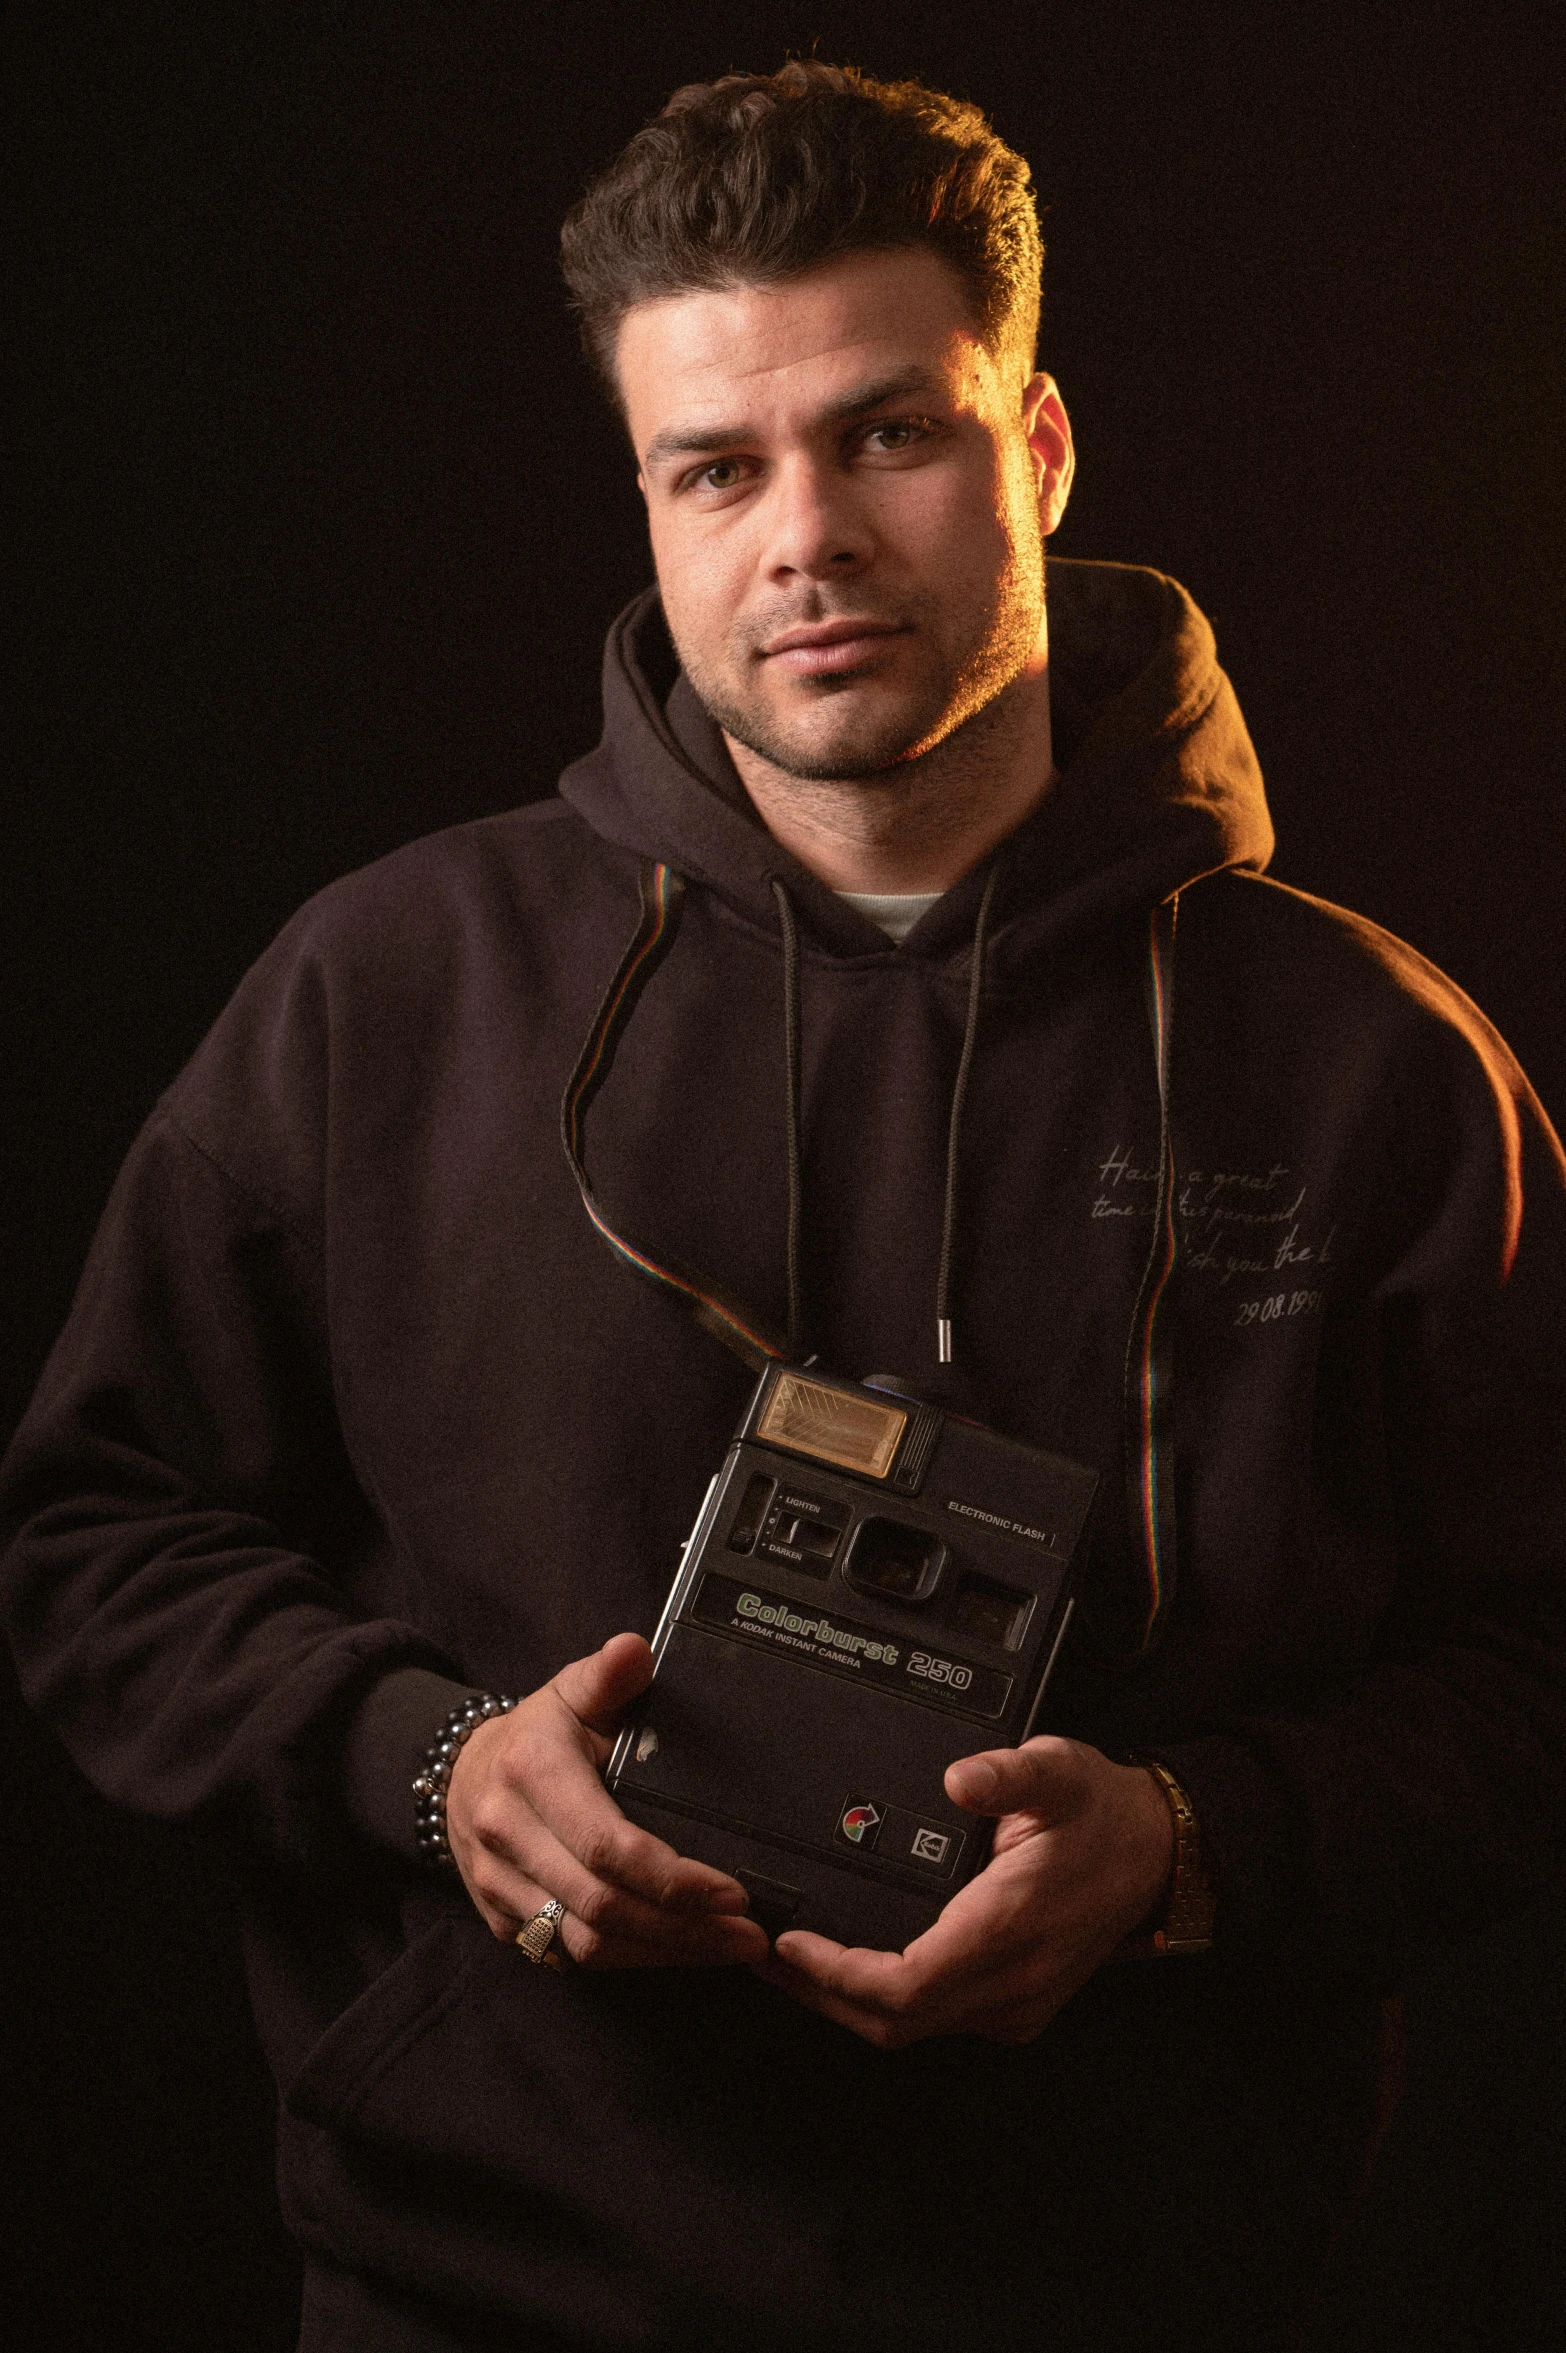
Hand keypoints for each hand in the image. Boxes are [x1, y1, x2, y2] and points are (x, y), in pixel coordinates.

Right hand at [446, 1632, 769, 1970]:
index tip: (732, 1891)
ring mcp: (500, 1885)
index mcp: (532, 1773)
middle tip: (747, 1933)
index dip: (674, 1879)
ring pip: (586, 1945)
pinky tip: (677, 1951)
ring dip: (663, 1953)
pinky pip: (570, 1957)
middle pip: (602, 1907)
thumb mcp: (570, 1692)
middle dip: (683, 1929)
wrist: (459, 1776)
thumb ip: (608, 1675)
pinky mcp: (503, 1922)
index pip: (607, 1845)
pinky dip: (629, 1959)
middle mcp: (508, 1835)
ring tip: (727, 1947)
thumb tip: (636, 1650)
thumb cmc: (535, 1735)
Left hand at [756, 1737, 1173, 2046]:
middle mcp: (1011, 1981)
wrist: (1157, 1854)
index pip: (904, 1985)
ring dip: (845, 2002)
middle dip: (820, 1994)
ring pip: (910, 2029)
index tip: (792, 1942)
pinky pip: (934, 2019)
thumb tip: (959, 1777)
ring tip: (790, 1959)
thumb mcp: (1058, 1772)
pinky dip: (883, 2001)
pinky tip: (850, 1965)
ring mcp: (1014, 2002)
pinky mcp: (1015, 2004)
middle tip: (763, 1952)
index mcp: (1009, 1929)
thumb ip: (1007, 1773)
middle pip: (894, 2022)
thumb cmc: (1102, 1813)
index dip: (837, 1974)